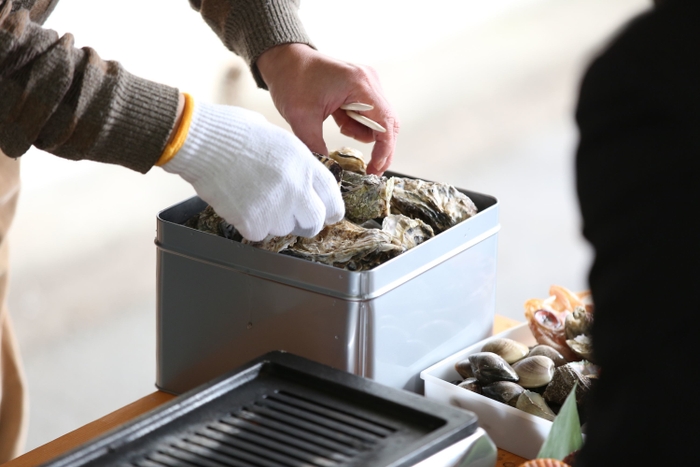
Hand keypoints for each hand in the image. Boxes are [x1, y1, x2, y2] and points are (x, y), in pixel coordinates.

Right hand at [161, 98, 344, 241]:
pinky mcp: (252, 221)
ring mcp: (275, 208)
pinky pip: (259, 234)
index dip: (330, 211)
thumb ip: (298, 165)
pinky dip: (250, 224)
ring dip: (274, 220)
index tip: (327, 214)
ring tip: (255, 197)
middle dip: (305, 221)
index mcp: (306, 165)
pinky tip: (240, 203)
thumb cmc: (236, 133)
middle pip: (314, 222)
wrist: (203, 141)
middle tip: (291, 215)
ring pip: (284, 229)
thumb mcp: (280, 140)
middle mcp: (296, 189)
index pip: (332, 199)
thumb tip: (305, 182)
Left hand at [257, 43, 399, 174]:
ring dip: (363, 132)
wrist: (284, 59)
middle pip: (388, 122)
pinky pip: (368, 114)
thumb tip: (328, 169)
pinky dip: (357, 124)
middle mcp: (368, 81)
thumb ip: (315, 146)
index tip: (374, 168)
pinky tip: (339, 118)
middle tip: (369, 168)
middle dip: (380, 147)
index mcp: (358, 85)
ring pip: (378, 120)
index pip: (385, 123)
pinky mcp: (361, 87)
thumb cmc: (292, 79)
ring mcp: (367, 83)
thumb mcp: (301, 118)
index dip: (384, 150)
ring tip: (340, 125)